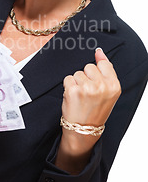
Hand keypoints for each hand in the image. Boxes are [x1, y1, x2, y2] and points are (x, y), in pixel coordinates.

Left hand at [55, 48, 121, 173]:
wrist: (83, 129)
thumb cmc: (95, 110)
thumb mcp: (107, 91)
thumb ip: (105, 70)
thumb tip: (99, 51)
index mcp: (114, 85)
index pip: (103, 64)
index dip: (96, 74)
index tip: (95, 84)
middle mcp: (102, 86)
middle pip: (88, 67)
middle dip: (86, 77)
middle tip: (88, 93)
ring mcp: (87, 88)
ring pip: (77, 73)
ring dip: (76, 83)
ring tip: (80, 97)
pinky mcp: (73, 90)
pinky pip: (68, 78)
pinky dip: (68, 87)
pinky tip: (73, 98)